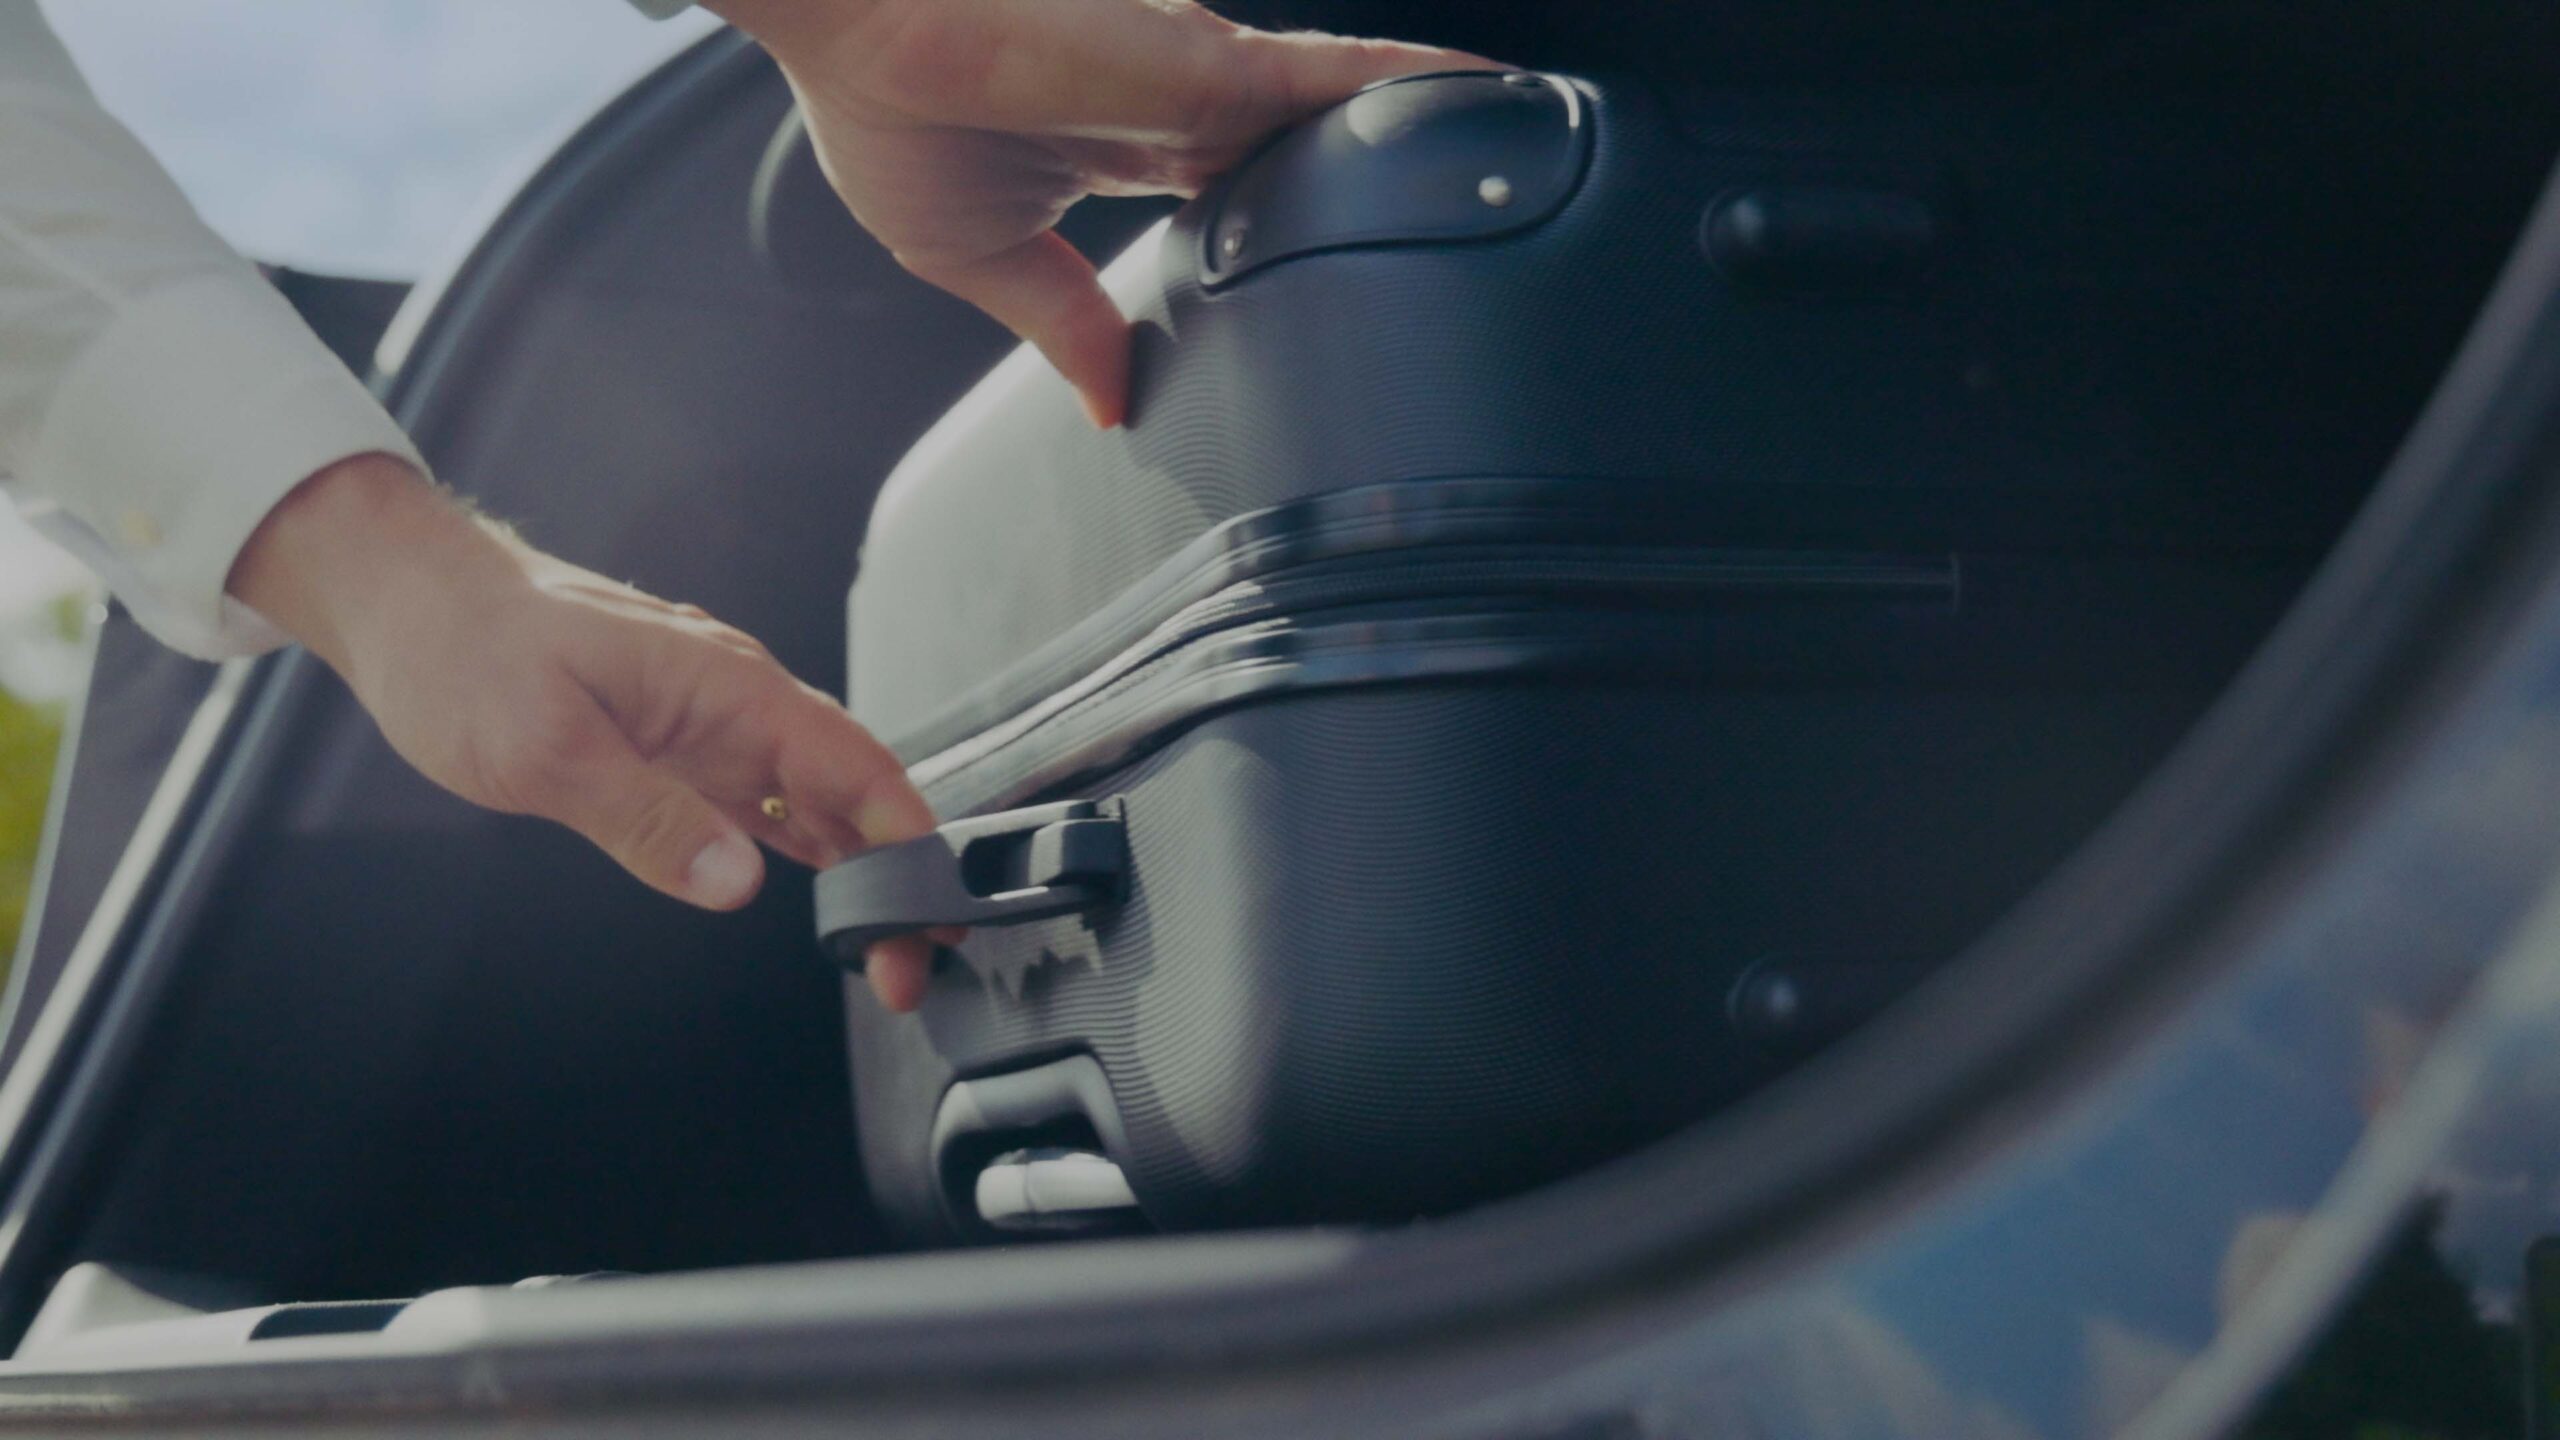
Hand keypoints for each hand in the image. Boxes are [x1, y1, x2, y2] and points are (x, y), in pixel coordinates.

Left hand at [228, 454, 944, 1011]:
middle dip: (895, 879)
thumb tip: (735, 880)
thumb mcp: (544, 747)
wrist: (407, 598)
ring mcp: (712, 725)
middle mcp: (736, 702)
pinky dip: (809, 850)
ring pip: (818, 802)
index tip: (934, 913)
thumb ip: (647, 818)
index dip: (907, 842)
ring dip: (859, 873)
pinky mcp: (680, 747)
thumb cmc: (464, 650)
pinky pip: (767, 801)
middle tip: (906, 969)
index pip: (856, 765)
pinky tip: (828, 893)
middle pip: (853, 792)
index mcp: (726, 686)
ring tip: (886, 951)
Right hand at [713, 0, 1491, 426]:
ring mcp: (1206, 77)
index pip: (1237, 199)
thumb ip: (1062, 320)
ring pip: (1347, 112)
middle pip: (1310, 160)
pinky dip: (1425, 81)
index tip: (1344, 291)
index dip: (1291, 237)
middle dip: (1380, 197)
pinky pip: (1349, 71)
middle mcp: (1177, 104)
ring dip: (1426, 139)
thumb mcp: (979, 254)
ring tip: (1516, 174)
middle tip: (1465, 244)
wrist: (851, 23)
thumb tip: (1108, 406)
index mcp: (1121, 145)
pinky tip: (1496, 100)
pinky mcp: (1215, 60)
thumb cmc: (885, 109)